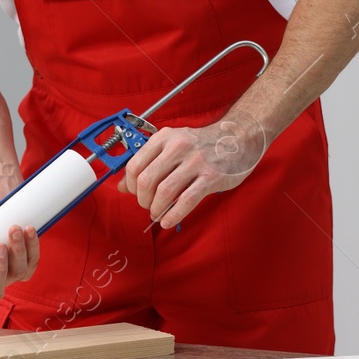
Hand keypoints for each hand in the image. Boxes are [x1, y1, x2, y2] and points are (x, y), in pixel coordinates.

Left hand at [117, 114, 266, 228]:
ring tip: (158, 214)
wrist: (236, 139)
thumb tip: (122, 186)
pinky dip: (173, 215)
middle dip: (142, 200)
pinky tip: (168, 221)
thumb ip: (147, 163)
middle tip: (147, 206)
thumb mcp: (171, 146)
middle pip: (146, 180)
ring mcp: (195, 162)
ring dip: (156, 209)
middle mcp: (178, 147)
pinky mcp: (211, 177)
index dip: (130, 185)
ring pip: (164, 192)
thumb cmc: (200, 145)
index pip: (134, 165)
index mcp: (164, 138)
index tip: (134, 193)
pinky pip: (186, 200)